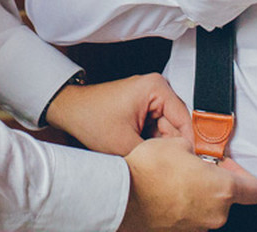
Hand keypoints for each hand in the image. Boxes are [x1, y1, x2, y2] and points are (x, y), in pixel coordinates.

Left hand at [44, 73, 191, 155]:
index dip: (187, 144)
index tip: (187, 163)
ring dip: (156, 144)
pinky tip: (136, 147)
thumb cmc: (90, 117)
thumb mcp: (124, 144)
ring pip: (166, 129)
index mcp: (157, 88)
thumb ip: (154, 156)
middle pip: (176, 124)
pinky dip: (149, 140)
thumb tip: (174, 167)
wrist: (69, 111)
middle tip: (153, 159)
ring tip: (138, 151)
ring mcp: (150, 97)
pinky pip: (156, 127)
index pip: (185, 119)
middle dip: (166, 145)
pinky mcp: (143, 106)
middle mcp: (157, 88)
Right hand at [118, 138, 256, 231]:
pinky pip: (189, 218)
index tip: (230, 167)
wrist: (121, 196)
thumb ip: (195, 150)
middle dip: (214, 182)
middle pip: (227, 199)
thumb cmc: (148, 172)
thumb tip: (193, 153)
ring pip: (207, 209)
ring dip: (197, 195)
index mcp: (223, 190)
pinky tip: (166, 193)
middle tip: (196, 167)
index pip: (254, 190)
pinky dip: (182, 207)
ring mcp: (197, 228)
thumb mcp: (177, 144)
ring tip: (176, 180)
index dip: (244, 176)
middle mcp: (215, 214)